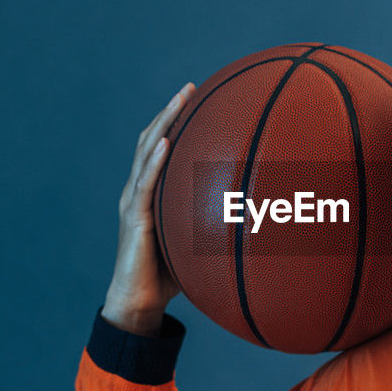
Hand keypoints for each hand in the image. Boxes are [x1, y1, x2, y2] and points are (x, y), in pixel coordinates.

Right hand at [101, 81, 195, 335]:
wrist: (139, 304)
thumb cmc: (170, 276)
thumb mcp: (196, 243)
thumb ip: (216, 225)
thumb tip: (258, 219)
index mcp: (152, 193)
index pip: (161, 148)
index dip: (175, 122)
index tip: (197, 96)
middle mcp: (138, 191)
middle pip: (151, 140)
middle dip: (170, 111)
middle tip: (190, 87)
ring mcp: (133, 202)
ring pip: (145, 153)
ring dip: (163, 123)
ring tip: (180, 100)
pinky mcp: (134, 218)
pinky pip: (144, 185)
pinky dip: (154, 162)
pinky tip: (165, 143)